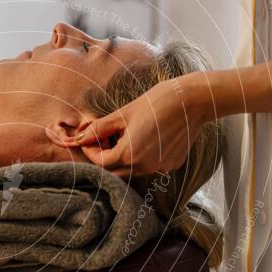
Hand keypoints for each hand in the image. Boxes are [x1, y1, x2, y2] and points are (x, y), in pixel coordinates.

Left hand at [62, 77, 207, 176]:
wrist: (192, 100)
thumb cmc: (156, 102)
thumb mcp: (123, 114)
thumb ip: (99, 129)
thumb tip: (79, 138)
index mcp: (129, 155)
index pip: (100, 163)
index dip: (92, 151)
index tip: (91, 139)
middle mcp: (144, 167)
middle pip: (114, 171)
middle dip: (105, 157)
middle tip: (105, 139)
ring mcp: (160, 168)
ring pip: (132, 170)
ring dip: (123, 158)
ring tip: (126, 135)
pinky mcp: (171, 165)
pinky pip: (149, 166)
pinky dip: (142, 157)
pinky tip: (146, 138)